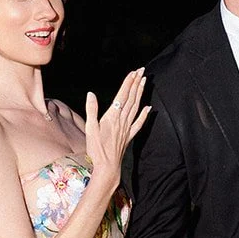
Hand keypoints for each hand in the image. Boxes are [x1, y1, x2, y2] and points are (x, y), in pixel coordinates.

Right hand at [85, 69, 150, 194]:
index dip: (128, 83)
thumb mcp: (89, 128)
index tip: (133, 72)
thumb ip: (91, 110)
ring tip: (144, 82)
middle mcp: (122, 120)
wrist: (107, 166)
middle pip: (131, 98)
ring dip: (140, 93)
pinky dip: (144, 114)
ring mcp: (127, 128)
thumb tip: (91, 94)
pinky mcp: (129, 136)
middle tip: (142, 71)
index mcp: (112, 116)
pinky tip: (149, 108)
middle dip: (136, 83)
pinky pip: (139, 123)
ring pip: (136, 107)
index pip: (122, 95)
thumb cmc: (96, 149)